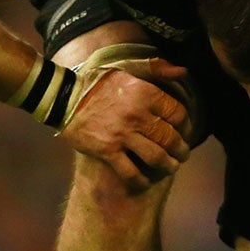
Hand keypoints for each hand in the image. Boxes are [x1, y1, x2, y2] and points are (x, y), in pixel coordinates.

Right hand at [60, 59, 193, 187]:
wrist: (64, 96)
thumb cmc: (98, 82)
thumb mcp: (128, 68)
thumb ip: (157, 69)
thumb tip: (183, 72)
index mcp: (146, 93)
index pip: (178, 114)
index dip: (186, 125)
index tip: (184, 131)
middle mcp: (138, 114)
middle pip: (170, 138)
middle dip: (181, 150)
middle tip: (182, 155)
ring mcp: (123, 134)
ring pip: (156, 157)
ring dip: (168, 166)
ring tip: (171, 168)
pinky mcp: (107, 151)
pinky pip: (131, 172)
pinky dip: (141, 181)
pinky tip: (145, 182)